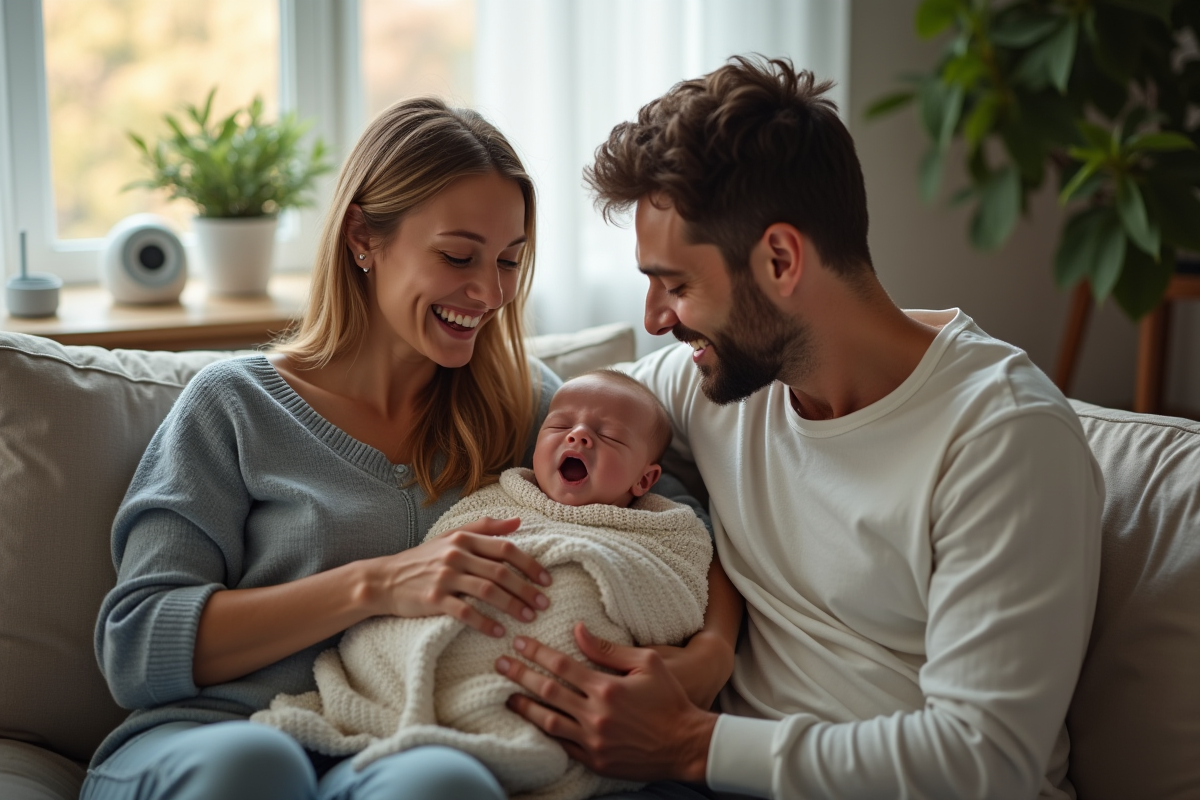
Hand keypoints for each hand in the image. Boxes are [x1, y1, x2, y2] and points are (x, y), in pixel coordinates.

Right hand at [367, 516, 550, 636]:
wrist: (384, 579)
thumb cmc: (422, 559)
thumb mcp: (451, 537)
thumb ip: (484, 528)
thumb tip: (518, 522)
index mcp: (463, 539)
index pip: (505, 549)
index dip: (530, 564)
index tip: (546, 579)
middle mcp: (455, 555)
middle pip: (501, 571)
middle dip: (526, 589)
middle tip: (544, 603)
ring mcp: (444, 577)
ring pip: (487, 591)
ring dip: (512, 606)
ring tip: (528, 617)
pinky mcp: (433, 599)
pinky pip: (465, 612)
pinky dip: (484, 623)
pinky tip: (498, 632)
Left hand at [496, 622, 716, 782]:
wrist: (685, 744)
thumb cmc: (669, 699)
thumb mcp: (647, 663)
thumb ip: (608, 649)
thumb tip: (578, 629)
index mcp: (607, 688)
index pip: (561, 665)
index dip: (536, 653)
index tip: (519, 643)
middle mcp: (596, 715)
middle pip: (548, 692)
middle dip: (520, 676)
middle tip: (500, 665)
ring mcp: (593, 741)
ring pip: (548, 722)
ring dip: (525, 708)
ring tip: (508, 697)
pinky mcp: (595, 761)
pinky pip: (562, 746)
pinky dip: (545, 735)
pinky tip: (534, 725)